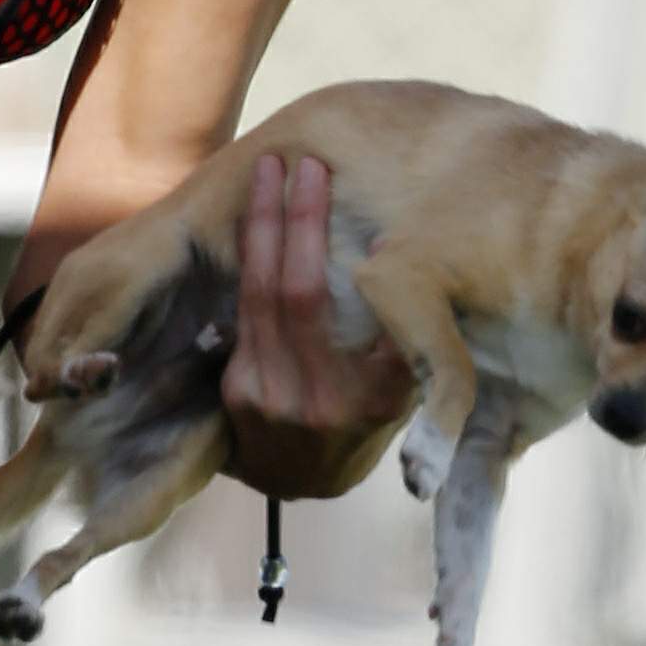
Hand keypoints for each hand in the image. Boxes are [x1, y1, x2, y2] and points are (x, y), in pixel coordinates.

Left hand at [219, 150, 416, 497]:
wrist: (298, 481)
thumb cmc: (362, 422)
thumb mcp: (398, 396)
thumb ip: (399, 346)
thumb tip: (409, 264)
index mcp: (375, 400)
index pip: (381, 331)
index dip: (377, 277)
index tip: (382, 230)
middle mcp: (320, 400)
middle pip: (301, 293)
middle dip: (300, 222)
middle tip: (306, 165)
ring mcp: (270, 396)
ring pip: (260, 295)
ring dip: (262, 226)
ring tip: (270, 172)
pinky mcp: (236, 388)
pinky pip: (242, 310)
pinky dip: (248, 257)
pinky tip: (252, 215)